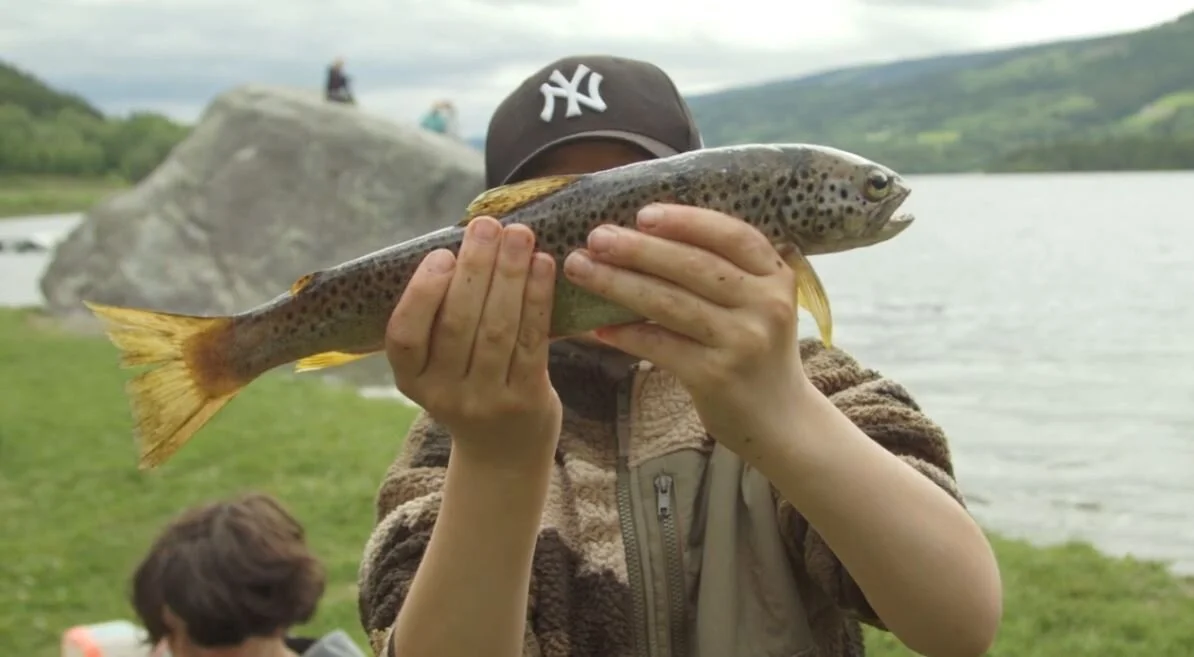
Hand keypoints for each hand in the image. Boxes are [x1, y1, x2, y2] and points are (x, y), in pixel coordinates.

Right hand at [386, 216, 562, 465]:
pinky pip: (531, 342)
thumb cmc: (471, 386)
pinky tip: (543, 266)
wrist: (504, 452)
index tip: (442, 253)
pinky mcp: (525, 401)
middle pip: (458, 324)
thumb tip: (467, 243)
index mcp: (412, 380)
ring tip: (519, 236)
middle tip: (487, 226)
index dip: (422, 293)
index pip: (404, 336)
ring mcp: (485, 402)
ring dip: (510, 276)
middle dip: (475, 269)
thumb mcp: (440, 364)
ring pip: (497, 330)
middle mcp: (443, 394)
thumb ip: (442, 316)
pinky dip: (537, 299)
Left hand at [562, 203, 810, 455]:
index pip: (731, 235)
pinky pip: (660, 345)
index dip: (686, 221)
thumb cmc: (755, 350)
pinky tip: (598, 327)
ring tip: (582, 269)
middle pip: (693, 266)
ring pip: (670, 303)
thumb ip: (724, 271)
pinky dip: (627, 334)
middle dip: (639, 248)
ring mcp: (743, 341)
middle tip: (596, 237)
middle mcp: (765, 305)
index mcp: (776, 276)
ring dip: (619, 283)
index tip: (643, 213)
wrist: (779, 419)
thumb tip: (648, 234)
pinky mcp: (716, 375)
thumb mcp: (757, 303)